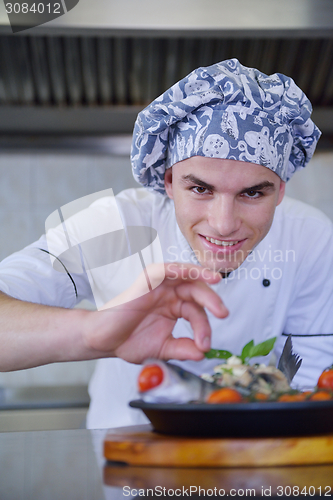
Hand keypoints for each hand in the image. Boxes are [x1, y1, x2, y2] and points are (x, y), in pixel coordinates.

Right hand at [83, 263, 227, 362]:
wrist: (103, 341)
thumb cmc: (128, 341)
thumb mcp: (163, 349)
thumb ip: (183, 349)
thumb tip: (202, 353)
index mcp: (175, 308)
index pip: (197, 313)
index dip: (204, 328)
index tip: (204, 345)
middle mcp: (170, 295)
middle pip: (197, 292)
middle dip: (212, 301)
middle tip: (223, 313)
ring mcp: (159, 286)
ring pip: (186, 276)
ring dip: (202, 276)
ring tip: (216, 281)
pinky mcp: (147, 280)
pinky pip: (166, 270)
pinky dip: (180, 268)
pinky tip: (192, 272)